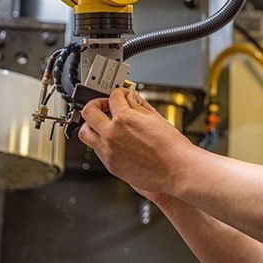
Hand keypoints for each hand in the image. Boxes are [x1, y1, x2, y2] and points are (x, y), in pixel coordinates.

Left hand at [78, 87, 193, 193]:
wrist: (177, 170)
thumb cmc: (171, 148)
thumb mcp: (155, 118)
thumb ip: (138, 105)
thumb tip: (131, 98)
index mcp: (124, 119)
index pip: (113, 97)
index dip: (119, 93)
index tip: (122, 95)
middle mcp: (112, 134)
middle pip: (89, 112)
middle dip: (96, 104)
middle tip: (105, 105)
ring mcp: (109, 151)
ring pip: (85, 133)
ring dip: (91, 124)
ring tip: (101, 123)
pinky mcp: (110, 165)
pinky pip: (96, 149)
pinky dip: (101, 141)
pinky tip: (113, 139)